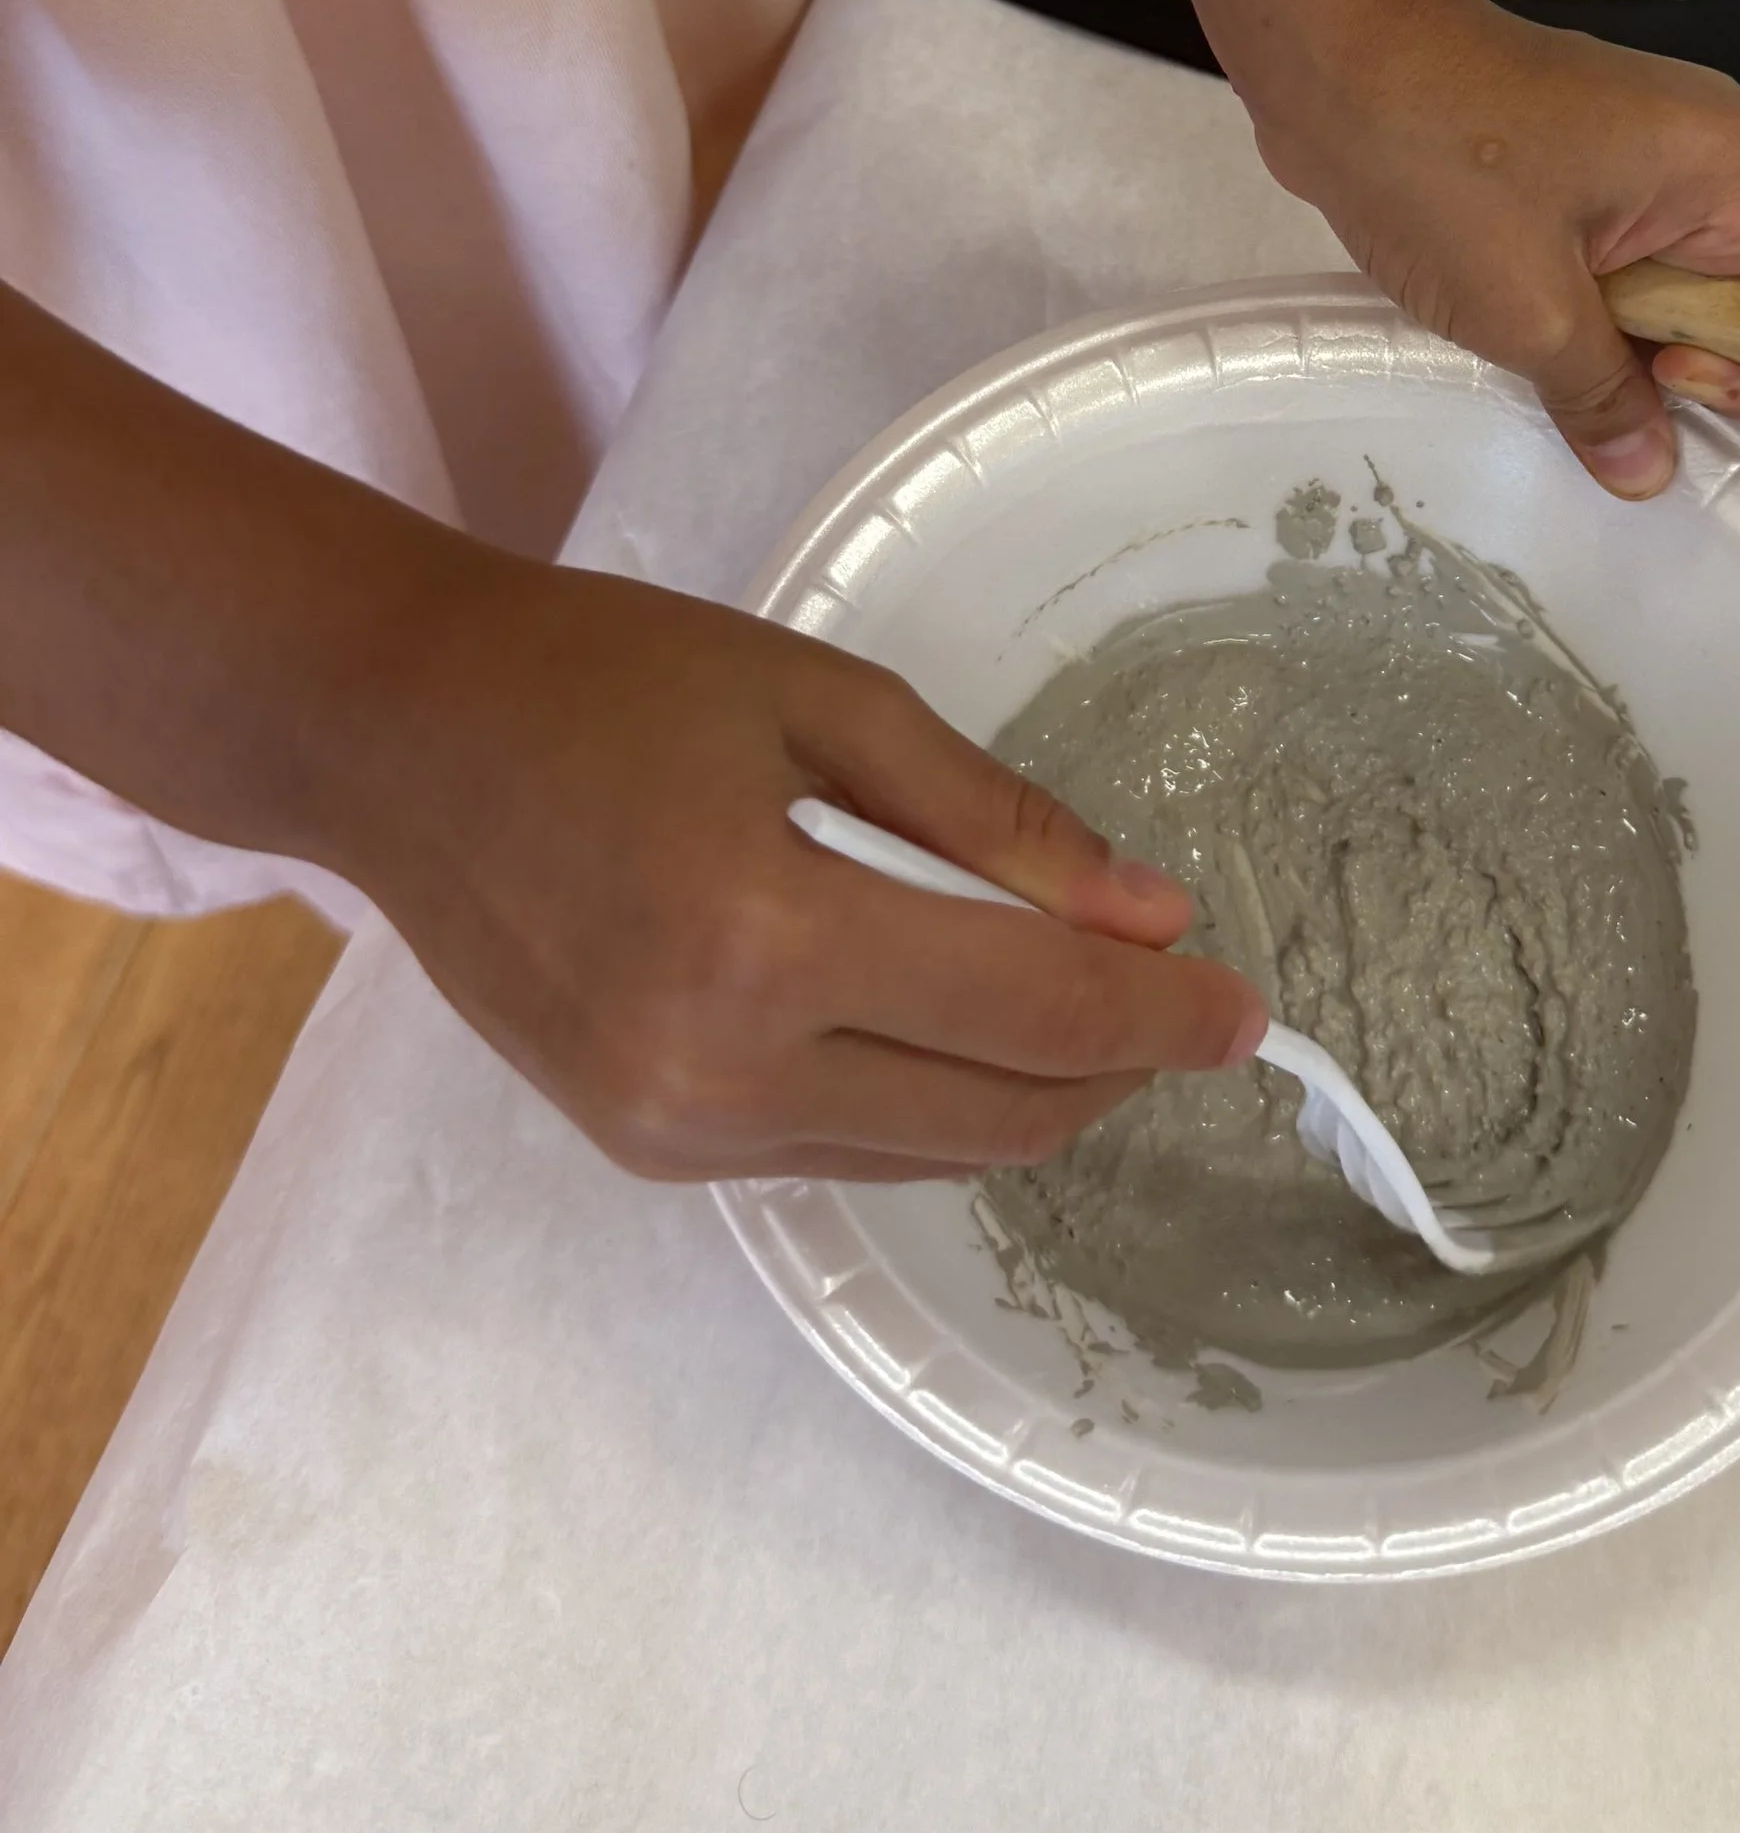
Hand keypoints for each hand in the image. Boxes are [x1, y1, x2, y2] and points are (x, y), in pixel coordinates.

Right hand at [316, 552, 1265, 1181]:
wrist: (397, 737)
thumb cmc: (610, 678)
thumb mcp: (820, 701)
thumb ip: (996, 818)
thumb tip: (1150, 913)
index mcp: (770, 933)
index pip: (1031, 1009)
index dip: (1161, 1016)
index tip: (1249, 1008)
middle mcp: (721, 1066)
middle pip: (997, 1112)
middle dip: (1114, 1068)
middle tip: (1179, 1001)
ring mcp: (674, 1129)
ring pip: (928, 1153)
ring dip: (1029, 1095)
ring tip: (1081, 1009)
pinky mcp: (644, 1151)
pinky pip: (839, 1152)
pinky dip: (923, 1103)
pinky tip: (948, 1025)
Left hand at [1250, 0, 1739, 498]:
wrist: (1335, 53)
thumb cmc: (1441, 164)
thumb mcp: (1531, 312)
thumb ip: (1604, 400)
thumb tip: (1650, 473)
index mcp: (1734, 171)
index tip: (1679, 397)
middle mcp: (1711, 152)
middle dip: (1693, 369)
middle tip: (1608, 396)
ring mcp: (1645, 149)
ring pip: (1679, 283)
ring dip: (1631, 343)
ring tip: (1556, 370)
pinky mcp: (1584, 158)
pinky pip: (1622, 256)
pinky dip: (1590, 307)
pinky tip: (1529, 338)